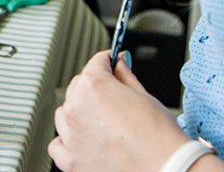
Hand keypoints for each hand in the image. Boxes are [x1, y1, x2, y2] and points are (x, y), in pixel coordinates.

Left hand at [48, 50, 188, 171]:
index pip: (95, 63)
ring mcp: (70, 136)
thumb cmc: (158, 136)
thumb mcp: (143, 95)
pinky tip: (85, 140)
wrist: (165, 168)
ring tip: (102, 121)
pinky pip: (58, 143)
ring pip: (65, 113)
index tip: (111, 65)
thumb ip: (124, 76)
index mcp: (92, 87)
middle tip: (113, 96)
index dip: (108, 62)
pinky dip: (69, 140)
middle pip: (78, 86)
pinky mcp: (70, 160)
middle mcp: (76, 109)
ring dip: (79, 112)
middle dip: (94, 87)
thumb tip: (118, 65)